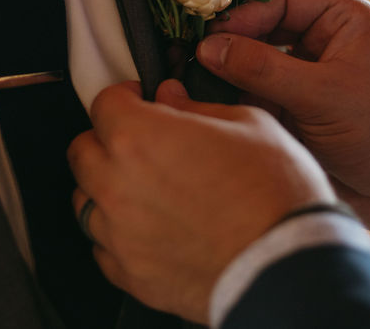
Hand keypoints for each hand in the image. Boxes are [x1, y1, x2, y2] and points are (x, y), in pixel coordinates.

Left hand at [68, 80, 334, 322]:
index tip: (139, 100)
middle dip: (106, 139)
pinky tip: (149, 228)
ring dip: (105, 187)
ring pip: (84, 200)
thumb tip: (173, 98)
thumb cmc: (274, 194)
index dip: (124, 96)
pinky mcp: (129, 273)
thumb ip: (199, 107)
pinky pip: (102, 247)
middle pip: (82, 150)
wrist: (286, 266)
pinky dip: (117, 234)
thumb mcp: (249, 124)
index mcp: (140, 137)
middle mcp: (116, 184)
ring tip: (143, 187)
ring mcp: (118, 234)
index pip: (104, 103)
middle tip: (138, 140)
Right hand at [197, 0, 369, 232]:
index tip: (209, 35)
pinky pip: (252, 95)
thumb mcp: (324, 95)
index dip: (242, 14)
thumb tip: (208, 48)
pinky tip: (209, 107)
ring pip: (250, 63)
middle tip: (190, 57)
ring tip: (191, 83)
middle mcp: (319, 41)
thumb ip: (264, 70)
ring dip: (225, 74)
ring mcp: (302, 76)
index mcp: (340, 20)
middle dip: (228, 43)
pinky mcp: (291, 108)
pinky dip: (233, 101)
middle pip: (259, 29)